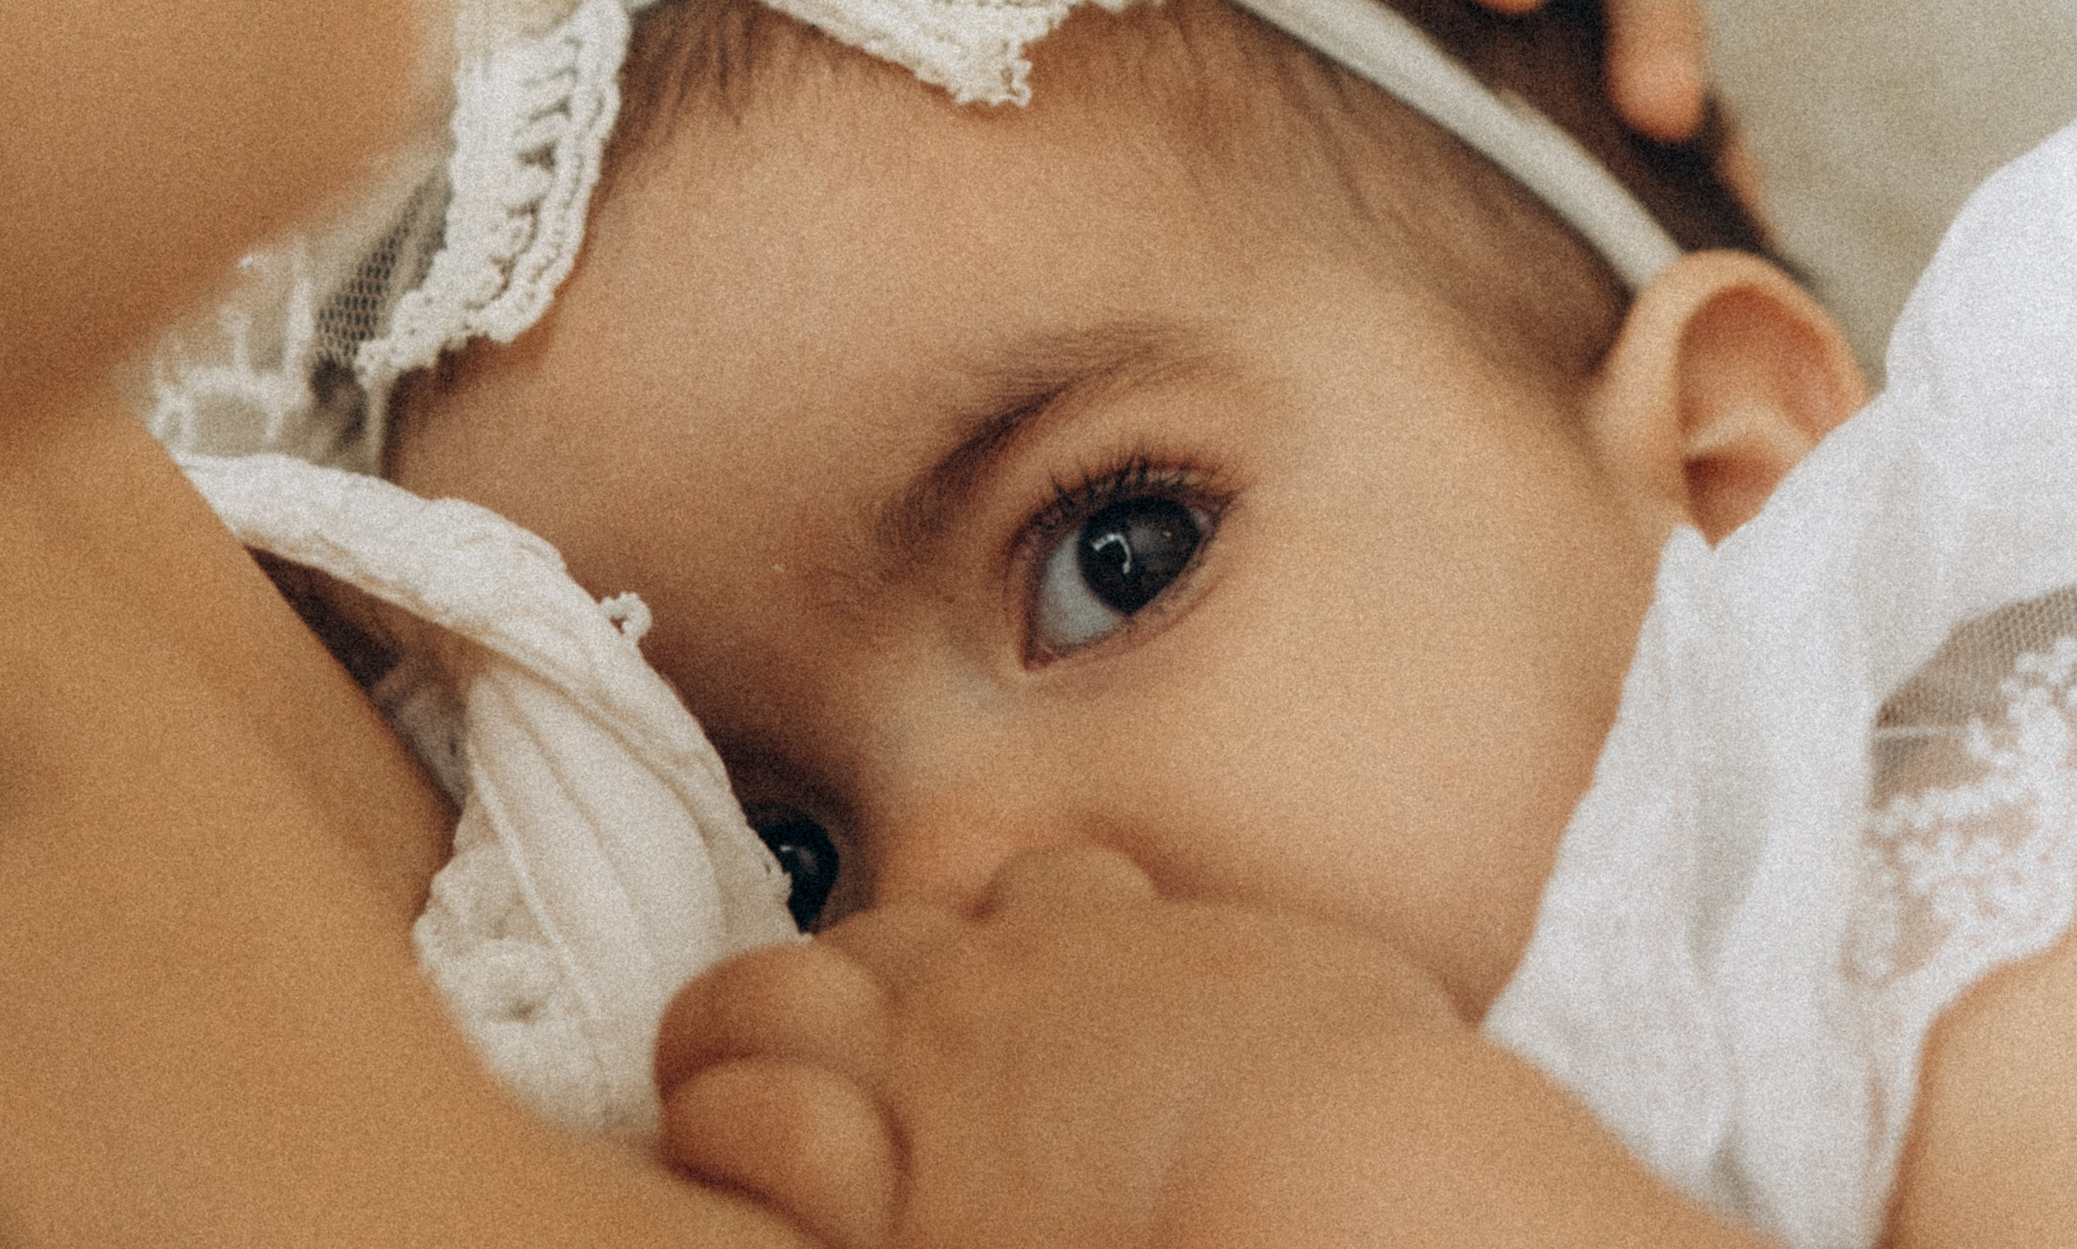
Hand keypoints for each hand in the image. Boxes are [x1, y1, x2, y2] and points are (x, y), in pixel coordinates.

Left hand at [659, 850, 1492, 1248]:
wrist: (1339, 1180)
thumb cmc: (1382, 1122)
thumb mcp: (1344, 1015)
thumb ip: (1290, 1008)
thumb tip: (1309, 1027)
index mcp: (1135, 945)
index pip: (1033, 896)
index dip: (991, 940)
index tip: (973, 988)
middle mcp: (1020, 984)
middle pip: (886, 931)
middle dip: (836, 969)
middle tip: (794, 1022)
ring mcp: (945, 1071)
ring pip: (783, 993)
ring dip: (733, 1025)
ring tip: (695, 1066)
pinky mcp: (894, 1181)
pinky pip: (758, 1118)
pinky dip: (716, 1118)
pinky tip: (695, 1140)